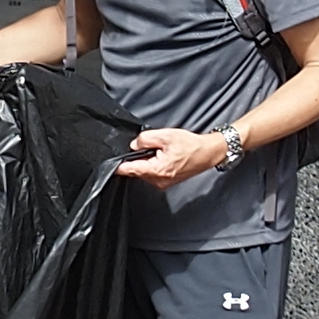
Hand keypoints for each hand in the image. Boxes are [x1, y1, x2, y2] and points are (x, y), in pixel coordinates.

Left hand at [116, 126, 231, 187]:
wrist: (209, 153)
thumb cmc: (191, 145)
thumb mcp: (166, 136)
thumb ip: (146, 139)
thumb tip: (134, 144)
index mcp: (156, 170)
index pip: (129, 170)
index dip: (118, 165)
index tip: (109, 162)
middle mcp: (158, 181)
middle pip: (136, 170)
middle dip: (137, 158)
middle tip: (149, 146)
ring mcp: (163, 183)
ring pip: (144, 171)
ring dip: (146, 160)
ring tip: (160, 150)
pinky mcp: (167, 181)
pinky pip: (153, 172)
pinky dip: (153, 163)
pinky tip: (163, 155)